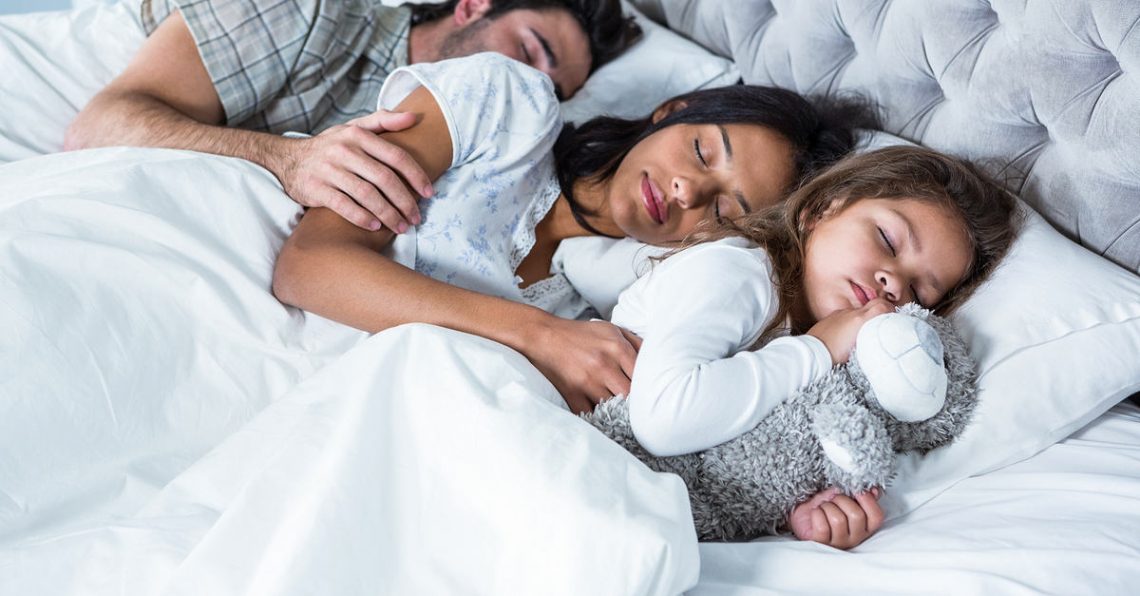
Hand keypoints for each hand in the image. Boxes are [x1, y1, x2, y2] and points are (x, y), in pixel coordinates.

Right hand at [272, 110, 433, 231]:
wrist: (288, 159)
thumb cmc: (331, 146)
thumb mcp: (354, 128)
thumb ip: (383, 121)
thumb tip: (414, 117)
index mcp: (357, 135)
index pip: (395, 156)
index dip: (416, 175)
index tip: (429, 193)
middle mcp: (344, 150)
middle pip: (384, 179)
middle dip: (405, 201)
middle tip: (416, 218)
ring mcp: (328, 169)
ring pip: (367, 195)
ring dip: (388, 214)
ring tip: (401, 226)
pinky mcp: (315, 188)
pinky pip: (344, 205)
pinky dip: (361, 217)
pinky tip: (375, 226)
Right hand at [524, 318, 641, 413]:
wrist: (545, 335)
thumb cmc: (581, 334)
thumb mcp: (612, 329)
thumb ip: (636, 342)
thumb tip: (658, 358)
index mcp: (616, 348)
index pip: (643, 376)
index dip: (649, 387)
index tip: (652, 394)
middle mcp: (603, 365)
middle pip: (630, 395)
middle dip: (635, 402)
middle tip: (640, 407)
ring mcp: (586, 381)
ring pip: (612, 407)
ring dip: (617, 411)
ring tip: (623, 414)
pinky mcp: (572, 393)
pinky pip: (590, 414)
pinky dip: (597, 417)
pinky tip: (603, 417)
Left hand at [788, 487, 883, 549]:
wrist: (803, 514)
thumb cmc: (825, 506)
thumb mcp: (843, 496)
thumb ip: (859, 494)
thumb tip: (874, 491)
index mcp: (865, 527)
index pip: (876, 516)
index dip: (867, 500)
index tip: (855, 491)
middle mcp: (855, 538)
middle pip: (856, 515)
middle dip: (841, 500)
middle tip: (833, 499)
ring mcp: (839, 543)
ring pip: (838, 520)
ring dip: (827, 507)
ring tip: (823, 507)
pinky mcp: (822, 544)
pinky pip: (822, 526)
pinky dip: (817, 514)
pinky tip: (816, 513)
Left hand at [806, 298, 892, 363]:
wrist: (811, 353)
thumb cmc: (834, 355)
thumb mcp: (858, 350)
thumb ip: (870, 339)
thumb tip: (878, 335)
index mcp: (860, 320)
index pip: (882, 306)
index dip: (891, 309)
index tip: (894, 317)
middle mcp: (850, 313)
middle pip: (873, 303)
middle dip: (883, 309)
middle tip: (886, 319)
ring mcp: (839, 314)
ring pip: (859, 311)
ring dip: (866, 317)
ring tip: (865, 330)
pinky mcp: (830, 318)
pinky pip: (846, 315)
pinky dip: (851, 320)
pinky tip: (849, 332)